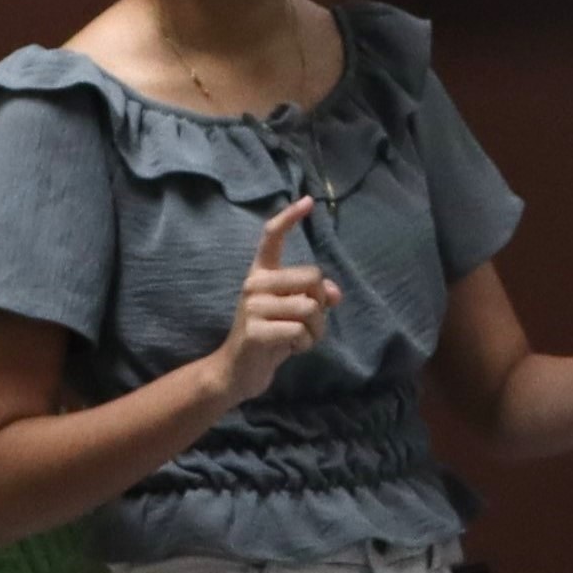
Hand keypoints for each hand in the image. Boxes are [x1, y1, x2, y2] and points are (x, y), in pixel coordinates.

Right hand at [212, 199, 340, 405]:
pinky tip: (290, 348)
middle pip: (312, 277)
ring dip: (316, 329)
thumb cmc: (271, 337)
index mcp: (261, 274)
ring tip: (300, 338)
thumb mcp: (295, 313)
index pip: (271, 236)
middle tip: (309, 323)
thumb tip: (334, 292)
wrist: (238, 371)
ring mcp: (253, 306)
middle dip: (321, 304)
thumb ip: (314, 298)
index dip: (290, 218)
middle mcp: (254, 283)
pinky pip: (300, 330)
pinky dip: (305, 343)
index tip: (309, 202)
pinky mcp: (256, 330)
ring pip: (310, 307)